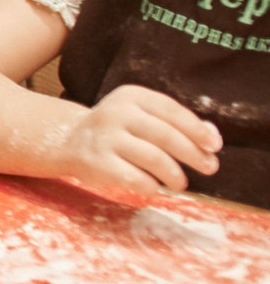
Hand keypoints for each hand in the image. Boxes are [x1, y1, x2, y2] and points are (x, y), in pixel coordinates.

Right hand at [55, 85, 221, 193]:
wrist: (69, 140)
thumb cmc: (118, 129)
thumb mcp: (142, 116)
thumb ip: (175, 123)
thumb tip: (212, 135)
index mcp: (131, 96)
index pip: (171, 110)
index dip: (197, 129)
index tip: (214, 145)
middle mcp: (116, 113)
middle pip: (166, 135)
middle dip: (193, 154)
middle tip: (209, 167)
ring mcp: (105, 138)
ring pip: (154, 158)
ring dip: (175, 174)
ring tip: (181, 182)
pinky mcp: (98, 163)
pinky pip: (137, 179)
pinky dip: (152, 186)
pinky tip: (154, 186)